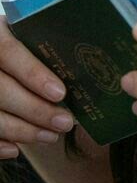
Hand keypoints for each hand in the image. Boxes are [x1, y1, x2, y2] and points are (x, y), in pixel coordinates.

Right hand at [0, 19, 75, 157]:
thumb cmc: (19, 41)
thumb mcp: (26, 33)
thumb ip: (44, 47)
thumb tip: (82, 71)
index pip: (9, 52)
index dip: (33, 74)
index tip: (60, 93)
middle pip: (1, 89)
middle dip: (35, 110)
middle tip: (65, 122)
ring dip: (22, 130)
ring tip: (51, 136)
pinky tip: (16, 149)